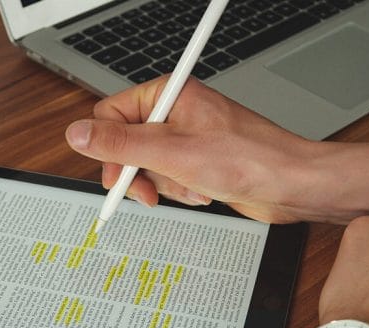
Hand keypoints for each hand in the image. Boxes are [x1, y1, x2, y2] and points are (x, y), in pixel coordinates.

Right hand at [65, 76, 330, 222]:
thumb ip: (120, 144)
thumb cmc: (248, 159)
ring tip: (193, 185)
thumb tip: (78, 133)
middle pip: (126, 144)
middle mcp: (174, 112)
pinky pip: (168, 178)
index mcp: (167, 94)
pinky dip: (181, 191)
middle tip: (150, 192)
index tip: (118, 177)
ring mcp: (186, 137)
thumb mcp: (171, 153)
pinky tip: (203, 191)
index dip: (110, 150)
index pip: (111, 115)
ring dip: (166, 185)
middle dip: (139, 174)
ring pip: (146, 166)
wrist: (290, 185)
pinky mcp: (197, 160)